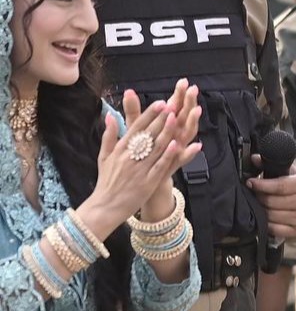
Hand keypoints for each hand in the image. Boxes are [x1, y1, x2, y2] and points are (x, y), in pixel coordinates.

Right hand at [84, 88, 202, 233]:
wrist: (105, 207)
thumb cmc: (106, 181)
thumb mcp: (103, 157)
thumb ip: (109, 136)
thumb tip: (108, 115)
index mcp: (120, 149)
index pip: (136, 127)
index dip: (150, 114)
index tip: (161, 102)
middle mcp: (129, 157)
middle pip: (148, 134)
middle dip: (161, 118)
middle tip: (173, 104)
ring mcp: (139, 169)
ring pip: (155, 147)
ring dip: (166, 132)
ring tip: (176, 118)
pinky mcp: (147, 182)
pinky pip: (159, 166)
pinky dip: (167, 155)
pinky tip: (176, 144)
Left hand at [247, 159, 295, 237]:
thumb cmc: (295, 184)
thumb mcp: (288, 171)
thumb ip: (270, 164)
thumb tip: (254, 158)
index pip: (279, 186)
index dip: (262, 185)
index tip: (250, 182)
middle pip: (272, 202)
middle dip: (259, 197)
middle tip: (253, 194)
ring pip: (271, 215)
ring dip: (260, 210)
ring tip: (258, 204)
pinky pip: (274, 228)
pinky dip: (266, 223)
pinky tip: (264, 216)